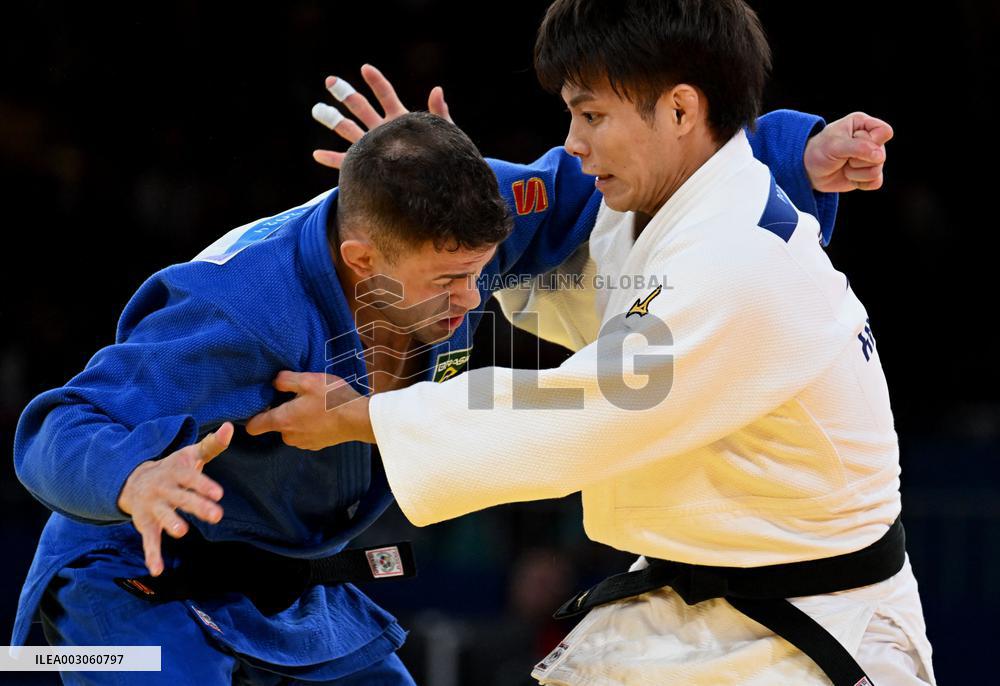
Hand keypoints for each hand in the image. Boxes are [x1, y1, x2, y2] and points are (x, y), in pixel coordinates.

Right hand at [117, 423, 231, 575]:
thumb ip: (212, 445)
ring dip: (171, 523)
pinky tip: (157, 570)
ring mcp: (153, 507)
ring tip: (182, 532)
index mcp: (176, 472)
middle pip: (182, 498)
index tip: (219, 493)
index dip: (204, 485)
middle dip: (198, 506)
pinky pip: (148, 541)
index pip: (192, 478)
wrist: (134, 479)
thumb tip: (231, 427)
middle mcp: (163, 489)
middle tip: (217, 515)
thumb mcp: (190, 454)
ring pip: (163, 517)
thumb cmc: (172, 468)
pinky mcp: (146, 524)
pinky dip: (152, 555)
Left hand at [245, 371, 373, 448]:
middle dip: (284, 412)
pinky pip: (306, 434)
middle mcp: (289, 436)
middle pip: (276, 425)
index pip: (253, 426)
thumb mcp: (308, 380)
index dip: (252, 416)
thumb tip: (274, 382)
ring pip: (292, 429)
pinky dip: (311, 425)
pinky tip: (323, 414)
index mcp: (282, 420)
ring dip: (298, 419)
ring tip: (314, 405)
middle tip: (299, 397)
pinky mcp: (317, 445)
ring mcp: (304, 443)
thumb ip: (285, 379)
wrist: (358, 419)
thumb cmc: (332, 399)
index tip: (261, 405)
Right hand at [312, 63, 452, 168]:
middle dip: (345, 94)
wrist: (437, 186)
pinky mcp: (367, 169)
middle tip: (330, 81)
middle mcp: (383, 131)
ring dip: (333, 120)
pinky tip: (317, 154)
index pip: (386, 95)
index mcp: (400, 120)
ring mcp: (373, 149)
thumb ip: (439, 113)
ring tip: (317, 110)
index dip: (376, 82)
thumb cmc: (444, 159)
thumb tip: (437, 89)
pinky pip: (346, 163)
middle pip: (360, 107)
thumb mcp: (443, 134)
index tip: (365, 68)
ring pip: (348, 130)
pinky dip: (331, 159)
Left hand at [804, 112, 893, 192]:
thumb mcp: (835, 145)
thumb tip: (880, 157)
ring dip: (855, 172)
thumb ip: (858, 148)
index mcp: (863, 124)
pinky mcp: (869, 175)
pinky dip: (860, 183)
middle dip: (857, 160)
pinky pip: (876, 183)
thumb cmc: (819, 151)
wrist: (809, 171)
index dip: (872, 141)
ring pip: (877, 170)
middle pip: (880, 154)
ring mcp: (871, 158)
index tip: (852, 142)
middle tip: (841, 156)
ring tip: (843, 166)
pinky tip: (848, 177)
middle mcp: (871, 140)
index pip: (884, 132)